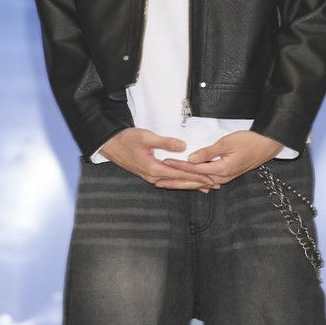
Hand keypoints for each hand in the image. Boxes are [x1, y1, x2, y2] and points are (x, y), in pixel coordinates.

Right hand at [98, 128, 224, 190]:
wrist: (110, 144)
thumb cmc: (126, 139)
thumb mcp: (146, 137)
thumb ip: (165, 142)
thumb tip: (183, 146)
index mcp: (153, 169)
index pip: (180, 175)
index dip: (197, 176)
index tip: (211, 178)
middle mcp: (153, 176)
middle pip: (180, 183)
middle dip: (198, 184)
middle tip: (215, 185)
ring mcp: (150, 176)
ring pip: (175, 183)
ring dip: (190, 185)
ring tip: (206, 187)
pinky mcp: (149, 173)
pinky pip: (168, 180)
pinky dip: (180, 182)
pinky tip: (187, 183)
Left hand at [153, 130, 283, 188]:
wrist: (267, 145)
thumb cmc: (249, 141)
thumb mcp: (227, 143)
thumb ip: (208, 152)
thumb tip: (190, 159)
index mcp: (221, 169)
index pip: (193, 169)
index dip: (177, 166)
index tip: (163, 163)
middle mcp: (222, 177)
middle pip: (193, 180)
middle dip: (175, 181)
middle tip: (157, 181)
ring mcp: (225, 177)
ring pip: (199, 182)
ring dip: (183, 183)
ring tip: (167, 184)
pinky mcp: (227, 175)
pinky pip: (207, 180)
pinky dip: (195, 182)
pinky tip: (187, 184)